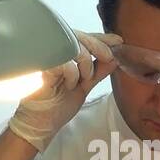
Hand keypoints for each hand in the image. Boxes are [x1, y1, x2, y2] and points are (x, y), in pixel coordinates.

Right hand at [9, 30, 122, 151]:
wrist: (41, 123)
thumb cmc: (57, 105)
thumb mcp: (85, 86)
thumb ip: (98, 72)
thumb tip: (115, 58)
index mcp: (63, 54)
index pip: (83, 38)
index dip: (101, 38)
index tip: (118, 41)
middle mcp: (53, 52)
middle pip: (78, 36)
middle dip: (98, 46)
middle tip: (108, 57)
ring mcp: (45, 58)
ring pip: (72, 45)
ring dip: (85, 62)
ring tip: (83, 78)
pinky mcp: (41, 68)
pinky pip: (64, 62)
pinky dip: (72, 73)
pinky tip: (70, 84)